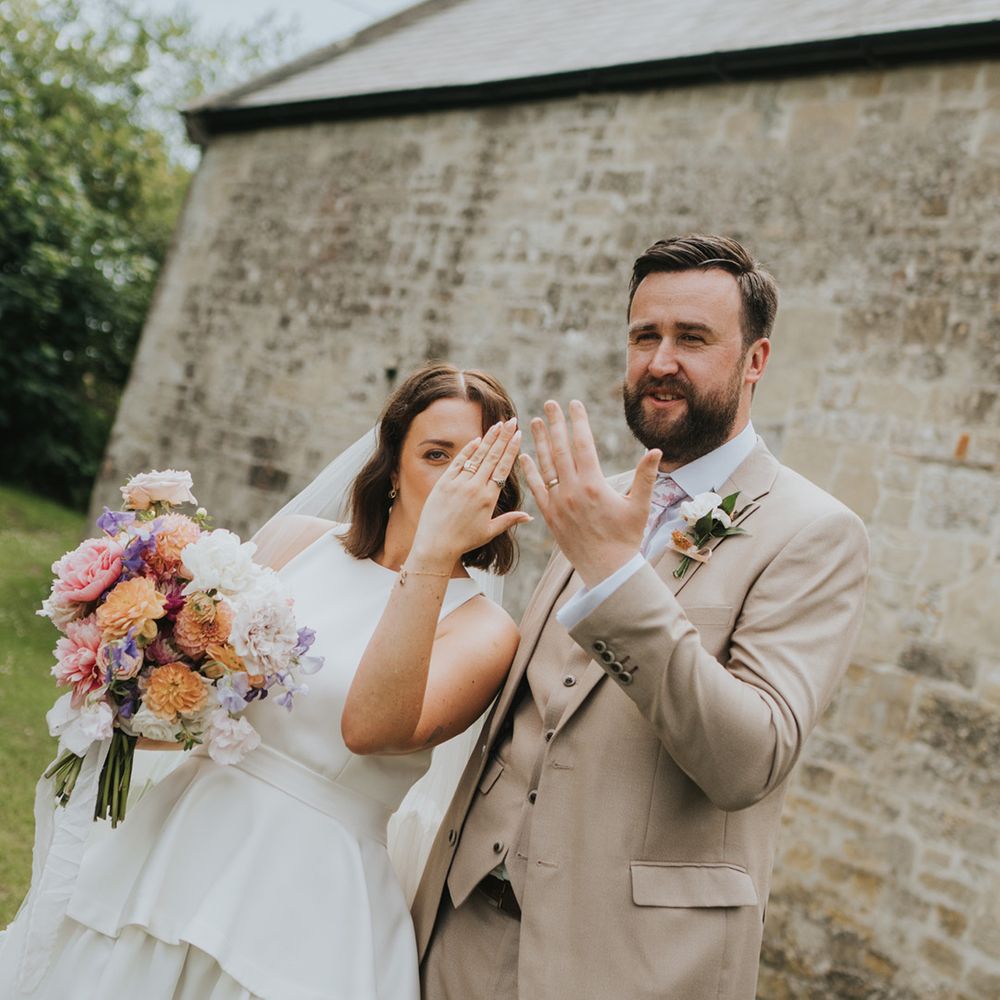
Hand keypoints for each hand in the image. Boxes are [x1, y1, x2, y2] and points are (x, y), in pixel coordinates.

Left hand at [410, 418, 529, 566]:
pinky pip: (459, 462)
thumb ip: (509, 520)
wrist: (435, 545)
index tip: (518, 435)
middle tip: (512, 421)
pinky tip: (477, 439)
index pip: (503, 468)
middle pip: (492, 457)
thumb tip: (529, 516)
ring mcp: (458, 483)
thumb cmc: (464, 541)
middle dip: (504, 437)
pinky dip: (468, 450)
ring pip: (477, 456)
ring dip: (488, 439)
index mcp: (488, 498)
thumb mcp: (489, 531)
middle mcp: (475, 487)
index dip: (511, 450)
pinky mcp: (444, 483)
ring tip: (498, 424)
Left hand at [520, 400, 660, 586]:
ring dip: (539, 442)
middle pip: (561, 450)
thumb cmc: (627, 538)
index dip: (578, 422)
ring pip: (545, 466)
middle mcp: (573, 491)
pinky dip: (529, 471)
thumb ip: (645, 476)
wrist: (607, 570)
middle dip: (554, 424)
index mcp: (594, 485)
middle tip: (549, 404)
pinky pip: (536, 489)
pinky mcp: (549, 516)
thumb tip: (655, 450)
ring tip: (533, 422)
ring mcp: (558, 503)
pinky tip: (524, 456)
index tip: (574, 404)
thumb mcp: (640, 506)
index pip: (583, 444)